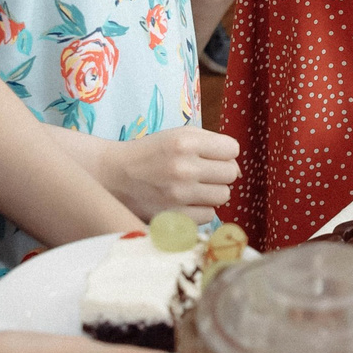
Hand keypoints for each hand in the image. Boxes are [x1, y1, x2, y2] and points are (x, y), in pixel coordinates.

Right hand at [97, 126, 239, 219]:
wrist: (113, 176)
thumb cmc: (150, 153)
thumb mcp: (177, 135)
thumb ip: (211, 144)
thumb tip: (238, 168)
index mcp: (185, 141)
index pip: (232, 149)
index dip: (224, 152)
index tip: (211, 155)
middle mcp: (184, 167)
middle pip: (231, 173)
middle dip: (220, 172)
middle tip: (202, 172)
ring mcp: (179, 195)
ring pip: (223, 195)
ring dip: (212, 192)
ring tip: (193, 187)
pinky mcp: (174, 217)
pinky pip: (209, 215)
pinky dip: (201, 209)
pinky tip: (185, 202)